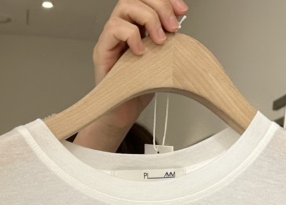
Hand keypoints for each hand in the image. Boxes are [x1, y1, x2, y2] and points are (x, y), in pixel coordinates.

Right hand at [74, 0, 188, 150]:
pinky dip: (131, 36)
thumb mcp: (162, 60)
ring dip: (148, 19)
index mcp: (138, 26)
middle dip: (160, 6)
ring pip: (125, 6)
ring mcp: (112, 37)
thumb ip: (168, 41)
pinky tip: (142, 52)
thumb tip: (180, 26)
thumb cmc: (140, 89)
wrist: (125, 112)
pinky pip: (114, 29)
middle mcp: (123, 27)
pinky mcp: (102, 49)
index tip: (182, 10)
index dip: (166, 0)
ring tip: (159, 40)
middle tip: (173, 27)